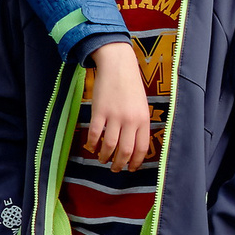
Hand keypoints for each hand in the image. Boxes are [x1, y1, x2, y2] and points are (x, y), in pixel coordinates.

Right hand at [84, 42, 153, 171]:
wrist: (118, 65)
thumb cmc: (131, 86)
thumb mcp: (142, 105)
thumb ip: (139, 124)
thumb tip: (134, 145)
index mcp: (143, 119)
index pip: (142, 148)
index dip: (135, 162)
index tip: (130, 168)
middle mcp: (130, 120)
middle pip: (125, 151)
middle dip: (119, 164)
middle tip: (115, 169)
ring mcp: (114, 116)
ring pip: (109, 145)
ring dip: (105, 157)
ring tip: (102, 160)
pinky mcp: (99, 111)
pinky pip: (95, 134)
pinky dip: (92, 144)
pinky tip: (91, 147)